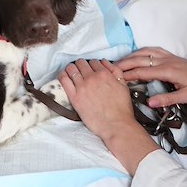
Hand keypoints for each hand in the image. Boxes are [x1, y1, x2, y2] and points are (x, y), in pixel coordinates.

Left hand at [59, 58, 161, 174]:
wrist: (116, 125)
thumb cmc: (121, 108)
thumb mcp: (123, 86)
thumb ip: (115, 71)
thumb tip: (105, 62)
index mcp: (104, 74)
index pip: (93, 61)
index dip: (91, 64)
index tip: (90, 68)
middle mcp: (92, 78)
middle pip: (81, 63)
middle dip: (81, 65)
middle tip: (81, 70)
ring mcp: (82, 87)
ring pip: (71, 69)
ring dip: (71, 68)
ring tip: (71, 72)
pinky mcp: (74, 97)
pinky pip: (64, 81)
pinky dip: (62, 75)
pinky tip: (63, 76)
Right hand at [114, 47, 186, 107]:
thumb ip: (167, 99)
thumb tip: (149, 102)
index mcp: (168, 70)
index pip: (142, 71)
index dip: (127, 74)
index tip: (115, 78)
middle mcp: (166, 60)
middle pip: (140, 59)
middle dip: (124, 63)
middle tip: (110, 69)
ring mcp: (169, 56)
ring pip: (145, 52)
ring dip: (131, 56)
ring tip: (119, 63)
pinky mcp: (172, 56)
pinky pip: (152, 50)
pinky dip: (141, 51)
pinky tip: (137, 55)